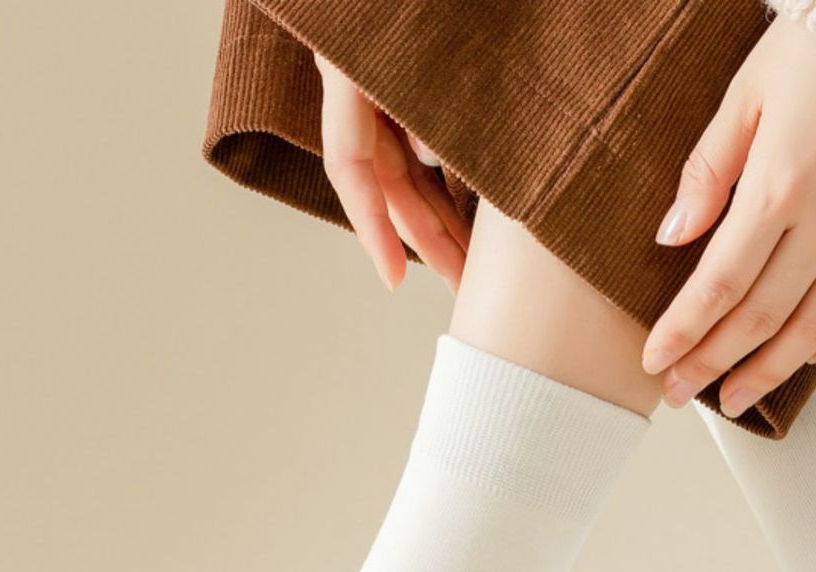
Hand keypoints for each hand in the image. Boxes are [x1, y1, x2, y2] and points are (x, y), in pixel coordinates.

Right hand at [314, 53, 470, 293]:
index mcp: (343, 76)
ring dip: (442, 220)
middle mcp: (356, 95)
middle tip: (460, 285)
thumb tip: (430, 156)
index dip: (372, 227)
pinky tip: (468, 216)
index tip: (394, 278)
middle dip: (428, 240)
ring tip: (473, 264)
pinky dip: (444, 182)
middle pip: (390, 185)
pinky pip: (420, 146)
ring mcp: (377, 95)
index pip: (349, 167)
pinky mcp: (403, 89)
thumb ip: (416, 98)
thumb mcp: (403, 42)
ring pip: (409, 173)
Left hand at [641, 15, 815, 416]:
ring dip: (773, 370)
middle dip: (714, 364)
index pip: (720, 284)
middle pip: (762, 317)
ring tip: (738, 398)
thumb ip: (706, 173)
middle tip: (680, 393)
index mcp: (780, 186)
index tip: (655, 362)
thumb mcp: (745, 95)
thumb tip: (671, 237)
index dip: (684, 332)